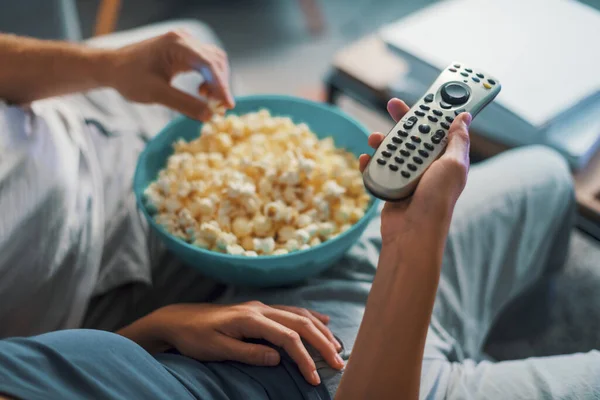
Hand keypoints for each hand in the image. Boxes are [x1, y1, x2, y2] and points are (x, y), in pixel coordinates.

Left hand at [106, 30, 234, 120]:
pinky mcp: (183, 50)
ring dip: (216, 82)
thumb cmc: (128, 78)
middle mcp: (184, 39)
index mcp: (177, 44)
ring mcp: (184, 43)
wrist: (111, 67)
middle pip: (215, 61)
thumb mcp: (157, 94)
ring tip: (207, 100)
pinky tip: (201, 91)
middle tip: (219, 108)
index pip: (209, 64)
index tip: (228, 106)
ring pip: (213, 61)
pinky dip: (208, 79)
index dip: (222, 86)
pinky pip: (205, 63)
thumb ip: (184, 105)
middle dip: (220, 85)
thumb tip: (210, 116)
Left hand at [146, 302, 343, 384]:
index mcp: (251, 319)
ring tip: (337, 348)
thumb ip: (248, 353)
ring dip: (320, 331)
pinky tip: (323, 323)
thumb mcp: (217, 349)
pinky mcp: (260, 310)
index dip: (304, 357)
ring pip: (300, 315)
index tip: (314, 377)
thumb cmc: (196, 337)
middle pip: (300, 323)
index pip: (287, 337)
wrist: (180, 319)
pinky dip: (311, 317)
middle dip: (322, 343)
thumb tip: (278, 358)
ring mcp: (262, 307)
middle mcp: (261, 309)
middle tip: (339, 362)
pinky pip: (292, 311)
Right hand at [358, 98, 471, 243]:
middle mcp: (427, 166)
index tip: (429, 95)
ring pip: (392, 150)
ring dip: (383, 142)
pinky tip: (365, 159)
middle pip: (413, 136)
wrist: (413, 232)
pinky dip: (370, 163)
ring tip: (374, 139)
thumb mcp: (454, 165)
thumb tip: (464, 117)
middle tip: (393, 104)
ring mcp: (407, 176)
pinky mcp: (390, 186)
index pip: (440, 128)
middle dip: (404, 120)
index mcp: (445, 159)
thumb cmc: (437, 199)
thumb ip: (457, 140)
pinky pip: (378, 169)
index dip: (435, 111)